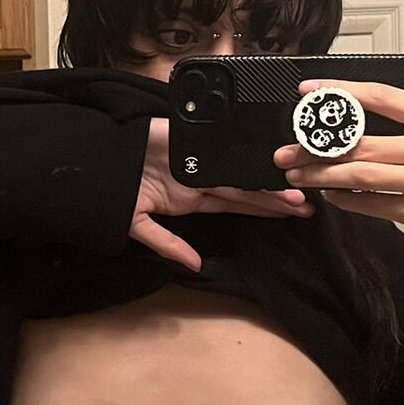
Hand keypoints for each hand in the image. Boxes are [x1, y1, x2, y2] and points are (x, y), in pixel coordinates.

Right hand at [133, 119, 310, 270]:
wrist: (96, 160)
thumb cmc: (116, 192)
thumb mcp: (138, 225)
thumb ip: (167, 243)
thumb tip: (194, 266)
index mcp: (192, 198)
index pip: (236, 205)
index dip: (262, 210)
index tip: (291, 214)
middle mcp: (200, 179)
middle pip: (244, 190)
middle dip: (274, 199)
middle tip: (306, 204)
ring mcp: (196, 157)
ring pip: (237, 172)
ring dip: (263, 183)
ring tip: (293, 190)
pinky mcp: (187, 137)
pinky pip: (215, 146)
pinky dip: (233, 152)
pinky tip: (259, 156)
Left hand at [273, 80, 403, 269]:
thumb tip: (352, 123)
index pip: (384, 96)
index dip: (342, 92)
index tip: (310, 92)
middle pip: (364, 141)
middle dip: (318, 147)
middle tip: (288, 150)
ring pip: (363, 174)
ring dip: (324, 175)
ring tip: (298, 175)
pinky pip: (375, 204)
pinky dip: (347, 200)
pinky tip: (331, 196)